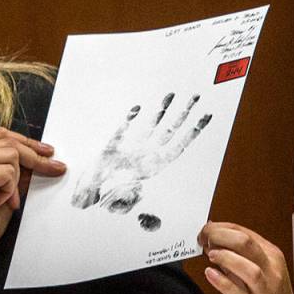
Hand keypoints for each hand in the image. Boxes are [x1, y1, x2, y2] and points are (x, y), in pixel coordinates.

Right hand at [0, 127, 65, 278]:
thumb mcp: (2, 189)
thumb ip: (14, 171)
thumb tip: (39, 156)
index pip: (0, 135)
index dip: (26, 142)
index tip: (47, 151)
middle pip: (9, 142)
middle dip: (35, 157)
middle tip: (55, 168)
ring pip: (12, 156)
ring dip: (15, 180)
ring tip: (4, 199)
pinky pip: (9, 173)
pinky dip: (10, 190)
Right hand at [71, 92, 211, 222]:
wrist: (88, 198)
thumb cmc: (107, 199)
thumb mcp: (122, 199)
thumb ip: (129, 195)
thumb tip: (136, 190)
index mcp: (153, 167)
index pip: (178, 146)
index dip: (193, 131)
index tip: (205, 116)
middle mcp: (146, 156)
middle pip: (170, 131)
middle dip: (183, 113)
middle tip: (195, 96)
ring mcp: (131, 150)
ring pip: (151, 126)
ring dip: (161, 110)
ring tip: (172, 94)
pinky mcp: (113, 146)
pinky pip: (124, 129)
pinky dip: (130, 119)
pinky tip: (137, 109)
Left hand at [199, 221, 293, 293]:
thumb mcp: (255, 268)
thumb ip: (234, 252)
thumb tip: (213, 231)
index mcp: (271, 256)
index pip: (245, 233)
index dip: (221, 228)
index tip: (205, 230)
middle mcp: (271, 272)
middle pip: (247, 244)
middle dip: (222, 236)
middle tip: (204, 238)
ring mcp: (265, 293)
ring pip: (249, 270)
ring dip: (226, 258)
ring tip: (210, 254)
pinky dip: (223, 283)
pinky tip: (210, 274)